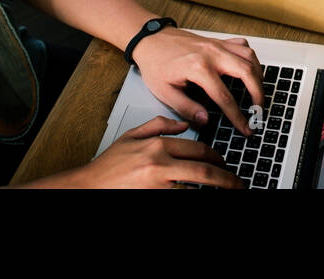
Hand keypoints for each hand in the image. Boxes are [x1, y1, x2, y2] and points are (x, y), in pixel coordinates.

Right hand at [78, 115, 242, 188]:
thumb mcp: (131, 136)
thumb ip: (158, 125)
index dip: (216, 155)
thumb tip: (184, 124)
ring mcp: (158, 185)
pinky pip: (183, 197)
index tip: (224, 162)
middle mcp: (160, 165)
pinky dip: (195, 196)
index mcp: (157, 146)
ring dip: (215, 189)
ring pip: (196, 187)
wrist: (88, 187)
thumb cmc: (108, 166)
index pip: (197, 148)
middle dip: (225, 177)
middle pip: (203, 170)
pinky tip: (204, 196)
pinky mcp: (155, 198)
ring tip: (229, 192)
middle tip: (236, 183)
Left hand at [133, 29, 264, 135]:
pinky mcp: (219, 41)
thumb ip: (187, 108)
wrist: (151, 40)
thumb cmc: (155, 63)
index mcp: (198, 68)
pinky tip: (249, 69)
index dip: (237, 116)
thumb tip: (205, 120)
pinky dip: (250, 58)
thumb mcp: (165, 92)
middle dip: (258, 94)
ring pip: (249, 57)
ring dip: (258, 75)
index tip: (245, 127)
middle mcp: (212, 54)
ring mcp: (217, 45)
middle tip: (259, 110)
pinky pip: (243, 46)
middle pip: (247, 72)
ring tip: (258, 92)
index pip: (225, 97)